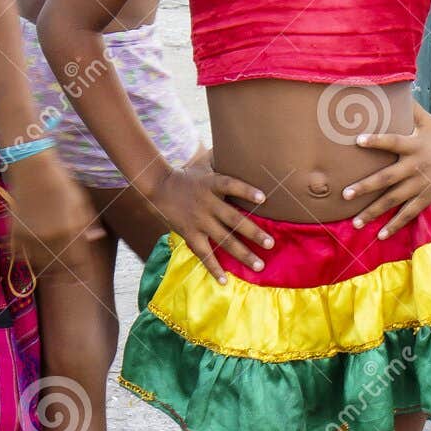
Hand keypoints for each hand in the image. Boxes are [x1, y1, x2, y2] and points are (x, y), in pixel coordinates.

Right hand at [4, 152, 105, 276]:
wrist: (34, 168)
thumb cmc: (61, 182)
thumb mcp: (81, 201)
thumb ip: (88, 222)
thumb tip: (96, 238)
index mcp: (70, 231)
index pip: (77, 262)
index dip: (80, 270)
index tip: (81, 274)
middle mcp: (50, 238)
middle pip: (59, 266)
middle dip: (65, 271)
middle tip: (66, 273)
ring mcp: (31, 237)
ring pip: (40, 263)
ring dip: (46, 266)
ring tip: (50, 266)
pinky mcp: (15, 233)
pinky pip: (21, 254)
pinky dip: (27, 256)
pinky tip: (32, 253)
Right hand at [147, 162, 273, 282]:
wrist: (159, 186)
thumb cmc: (189, 176)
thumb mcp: (205, 166)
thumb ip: (223, 162)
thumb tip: (246, 150)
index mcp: (211, 184)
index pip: (230, 185)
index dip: (245, 190)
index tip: (263, 198)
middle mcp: (206, 204)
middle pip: (232, 219)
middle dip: (252, 232)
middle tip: (270, 244)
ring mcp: (198, 221)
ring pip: (222, 240)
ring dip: (242, 254)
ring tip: (259, 266)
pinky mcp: (189, 234)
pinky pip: (203, 253)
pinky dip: (213, 268)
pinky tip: (225, 280)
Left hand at [341, 106, 430, 236]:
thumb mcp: (428, 121)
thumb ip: (409, 109)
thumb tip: (395, 88)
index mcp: (413, 146)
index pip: (392, 141)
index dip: (376, 140)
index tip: (357, 140)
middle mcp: (414, 166)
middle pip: (387, 178)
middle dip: (365, 187)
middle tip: (345, 194)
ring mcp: (420, 185)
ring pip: (394, 200)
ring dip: (374, 212)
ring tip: (356, 222)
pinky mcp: (426, 197)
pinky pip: (408, 214)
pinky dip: (395, 225)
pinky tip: (380, 235)